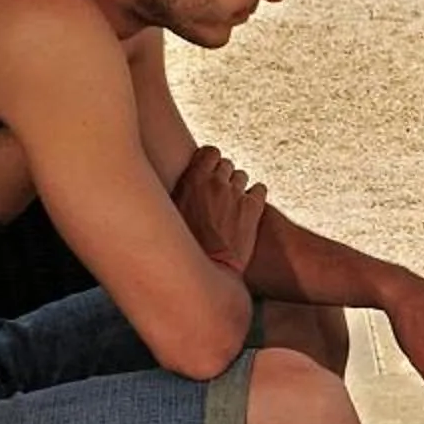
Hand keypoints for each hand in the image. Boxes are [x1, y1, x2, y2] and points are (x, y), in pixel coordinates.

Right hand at [173, 145, 269, 275]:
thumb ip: (176, 194)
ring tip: (230, 206)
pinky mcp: (253, 208)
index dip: (211, 161)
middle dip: (223, 176)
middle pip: (226, 164)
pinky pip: (260, 189)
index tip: (208, 172)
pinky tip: (248, 209)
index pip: (209, 152)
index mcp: (192, 181)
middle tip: (217, 195)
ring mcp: (236, 194)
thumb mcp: (168, 216)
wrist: (208, 271)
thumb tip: (163, 190)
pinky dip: (255, 197)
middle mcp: (215, 183)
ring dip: (237, 187)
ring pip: (242, 176)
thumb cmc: (183, 249)